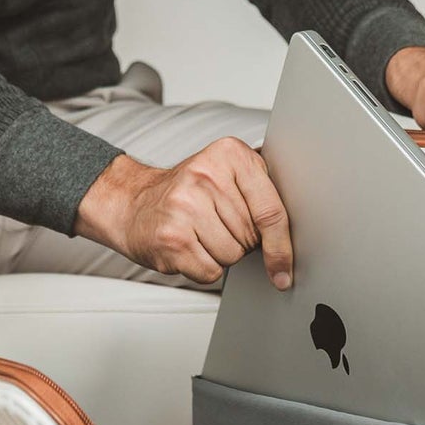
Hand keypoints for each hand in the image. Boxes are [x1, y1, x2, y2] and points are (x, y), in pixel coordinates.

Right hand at [76, 138, 292, 289]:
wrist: (131, 203)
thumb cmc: (186, 194)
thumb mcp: (226, 175)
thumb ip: (261, 194)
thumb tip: (293, 240)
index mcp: (230, 154)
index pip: (271, 210)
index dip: (282, 246)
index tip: (285, 270)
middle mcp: (206, 176)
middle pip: (252, 237)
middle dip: (241, 241)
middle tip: (216, 225)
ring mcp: (185, 207)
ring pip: (233, 256)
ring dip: (221, 255)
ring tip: (200, 233)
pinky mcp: (171, 238)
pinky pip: (211, 271)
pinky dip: (203, 267)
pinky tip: (189, 247)